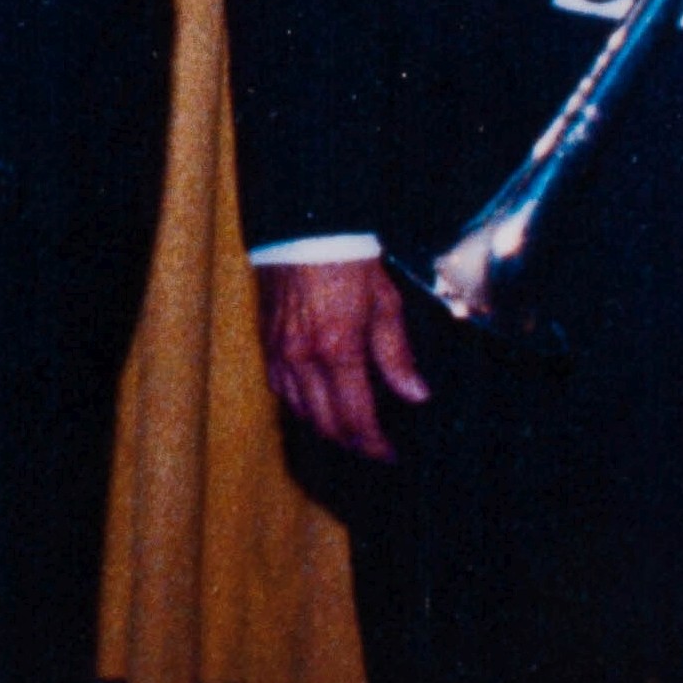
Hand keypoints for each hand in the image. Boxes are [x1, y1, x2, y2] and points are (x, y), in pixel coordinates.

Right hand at [256, 258, 424, 461]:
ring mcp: (280, 352)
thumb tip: (415, 395)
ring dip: (325, 429)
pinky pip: (280, 389)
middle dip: (352, 443)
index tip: (390, 454)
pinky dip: (299, 406)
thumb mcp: (386, 304)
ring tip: (349, 433)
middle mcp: (304, 358)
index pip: (355, 418)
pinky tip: (315, 406)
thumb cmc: (349, 261)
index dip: (374, 444)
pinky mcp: (267, 342)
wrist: (305, 229)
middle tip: (373, 449)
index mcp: (338, 350)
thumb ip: (398, 355)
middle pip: (325, 424)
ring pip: (300, 412)